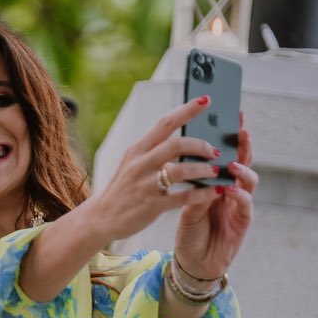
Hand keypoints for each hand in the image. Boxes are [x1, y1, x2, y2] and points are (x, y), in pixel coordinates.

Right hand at [83, 96, 224, 248]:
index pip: (165, 123)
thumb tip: (186, 141)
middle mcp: (140, 163)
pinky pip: (184, 197)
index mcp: (137, 149)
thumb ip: (155, 151)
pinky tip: (215, 191)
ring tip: (215, 171)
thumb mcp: (133, 163)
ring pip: (181, 170)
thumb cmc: (124, 188)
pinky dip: (203, 194)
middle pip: (176, 144)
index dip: (187, 110)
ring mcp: (145, 185)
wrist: (101, 218)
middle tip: (215, 150)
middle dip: (201, 145)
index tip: (206, 99)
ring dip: (203, 169)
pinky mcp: (152, 205)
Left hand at [174, 113, 255, 280]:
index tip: (228, 113)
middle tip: (240, 127)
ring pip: (250, 180)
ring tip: (232, 162)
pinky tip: (230, 188)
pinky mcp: (243, 222)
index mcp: (217, 181)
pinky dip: (239, 195)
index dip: (229, 135)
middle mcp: (233, 189)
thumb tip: (187, 157)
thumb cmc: (191, 230)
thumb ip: (192, 183)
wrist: (193, 262)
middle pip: (243, 161)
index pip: (225, 153)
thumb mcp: (186, 203)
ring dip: (243, 169)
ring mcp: (240, 205)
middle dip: (243, 144)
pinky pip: (245, 204)